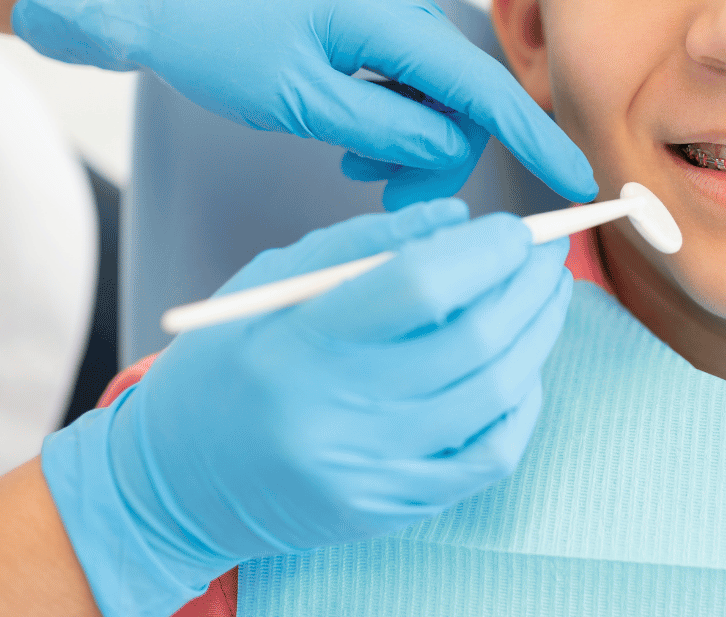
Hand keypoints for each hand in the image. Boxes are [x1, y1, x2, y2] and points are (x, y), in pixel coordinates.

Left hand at [10, 0, 595, 202]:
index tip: (578, 183)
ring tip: (358, 169)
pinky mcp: (374, 19)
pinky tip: (355, 142)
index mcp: (385, 14)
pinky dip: (396, 121)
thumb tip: (450, 148)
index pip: (481, 85)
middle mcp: (400, 1)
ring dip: (412, 144)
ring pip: (438, 96)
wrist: (166, 0)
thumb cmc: (219, 46)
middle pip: (463, 98)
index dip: (533, 137)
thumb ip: (384, 127)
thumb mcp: (300, 102)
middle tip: (390, 204)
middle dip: (441, 157)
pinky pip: (412, 80)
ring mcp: (388, 7)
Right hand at [40, 199, 570, 615]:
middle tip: (548, 253)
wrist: (177, 481)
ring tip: (547, 297)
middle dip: (528, 286)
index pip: (420, 286)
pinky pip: (489, 456)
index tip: (515, 228)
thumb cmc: (224, 364)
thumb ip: (361, 244)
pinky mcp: (392, 508)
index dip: (485, 251)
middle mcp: (337, 414)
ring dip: (538, 336)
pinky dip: (522, 404)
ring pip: (495, 395)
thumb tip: (460, 219)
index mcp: (297, 344)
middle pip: (473, 340)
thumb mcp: (269, 284)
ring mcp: (370, 471)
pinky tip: (522, 367)